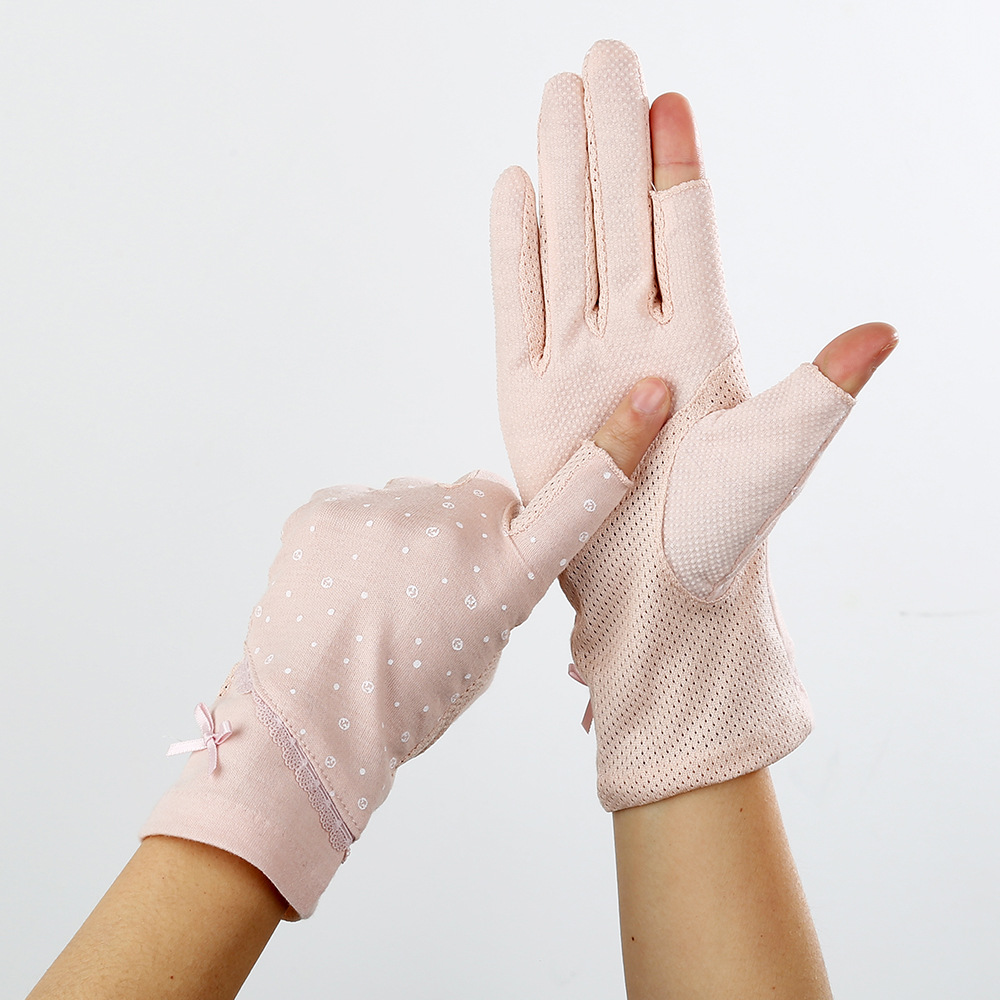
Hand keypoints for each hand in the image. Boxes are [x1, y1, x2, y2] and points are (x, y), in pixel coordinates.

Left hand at [142, 377, 667, 917]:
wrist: (307, 726)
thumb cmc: (407, 705)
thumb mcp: (485, 652)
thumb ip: (498, 583)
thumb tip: (476, 543)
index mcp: (504, 576)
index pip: (578, 498)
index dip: (619, 442)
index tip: (650, 393)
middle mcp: (451, 528)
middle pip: (480, 499)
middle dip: (470, 530)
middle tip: (432, 593)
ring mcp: (385, 510)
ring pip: (416, 505)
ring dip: (408, 537)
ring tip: (377, 598)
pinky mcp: (329, 506)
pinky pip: (363, 509)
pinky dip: (358, 540)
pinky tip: (342, 587)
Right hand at [490, 40, 896, 810]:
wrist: (653, 598)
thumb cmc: (720, 536)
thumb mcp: (776, 460)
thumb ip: (819, 392)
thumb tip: (886, 331)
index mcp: (700, 341)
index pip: (684, 233)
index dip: (674, 164)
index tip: (668, 97)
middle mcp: (637, 338)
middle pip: (620, 220)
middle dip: (610, 140)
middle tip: (603, 59)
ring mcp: (579, 361)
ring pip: (569, 248)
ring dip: (563, 176)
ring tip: (557, 100)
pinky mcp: (529, 393)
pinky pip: (519, 306)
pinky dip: (516, 250)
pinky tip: (515, 191)